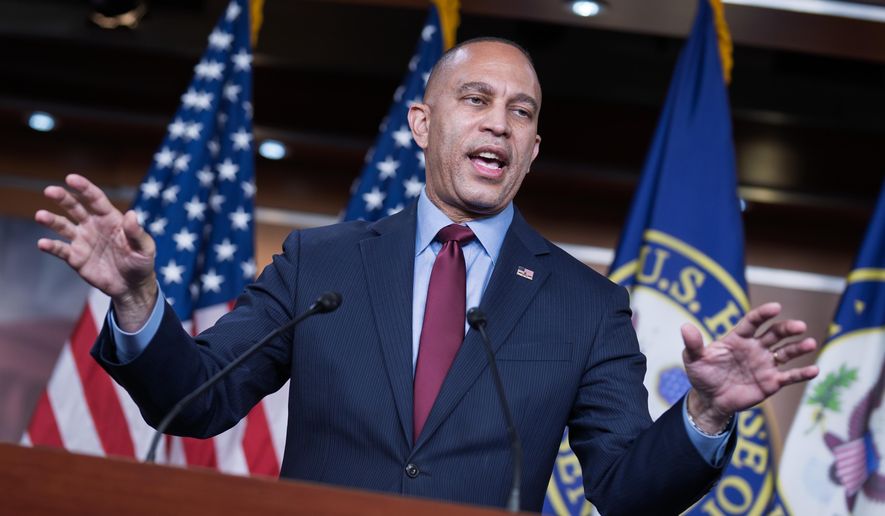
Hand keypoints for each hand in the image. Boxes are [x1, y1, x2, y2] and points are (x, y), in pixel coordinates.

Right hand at [36, 173, 157, 329]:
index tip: (71, 179)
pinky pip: (61, 249)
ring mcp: (83, 241)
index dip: (84, 188)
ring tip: (41, 215)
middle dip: (63, 198)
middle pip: (75, 208)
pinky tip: (43, 243)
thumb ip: (137, 233)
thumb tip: (132, 214)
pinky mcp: (76, 257)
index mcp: (110, 219)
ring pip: (63, 226)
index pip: (95, 199)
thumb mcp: (145, 248)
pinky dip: (51, 246)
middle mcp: (93, 226)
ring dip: (52, 220)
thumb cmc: (141, 263)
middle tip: (50, 190)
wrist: (132, 287)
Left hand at [681, 302, 818, 432]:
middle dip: (787, 329)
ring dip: (799, 348)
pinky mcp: (771, 382)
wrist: (710, 400)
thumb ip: (693, 344)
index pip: (753, 322)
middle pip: (774, 334)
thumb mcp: (693, 359)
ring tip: (810, 343)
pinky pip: (789, 376)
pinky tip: (815, 370)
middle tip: (799, 326)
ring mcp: (765, 364)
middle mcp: (755, 348)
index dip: (764, 314)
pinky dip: (802, 373)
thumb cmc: (702, 375)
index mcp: (738, 338)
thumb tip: (685, 327)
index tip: (776, 307)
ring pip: (786, 352)